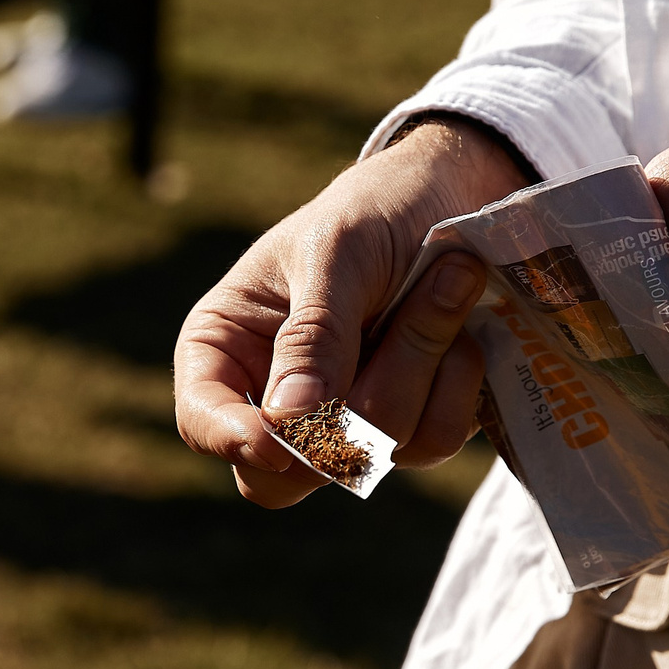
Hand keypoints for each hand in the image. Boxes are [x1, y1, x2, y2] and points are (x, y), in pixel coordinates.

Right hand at [174, 117, 531, 507]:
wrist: (464, 197)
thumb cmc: (377, 209)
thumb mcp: (336, 252)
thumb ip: (312, 334)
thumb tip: (288, 420)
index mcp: (230, 346)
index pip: (204, 421)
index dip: (233, 441)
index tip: (281, 439)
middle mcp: (280, 396)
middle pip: (286, 471)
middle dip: (350, 412)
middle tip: (393, 326)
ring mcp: (347, 420)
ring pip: (370, 456)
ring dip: (419, 368)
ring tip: (445, 289)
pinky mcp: (410, 428)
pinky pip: (431, 442)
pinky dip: (455, 383)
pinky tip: (462, 331)